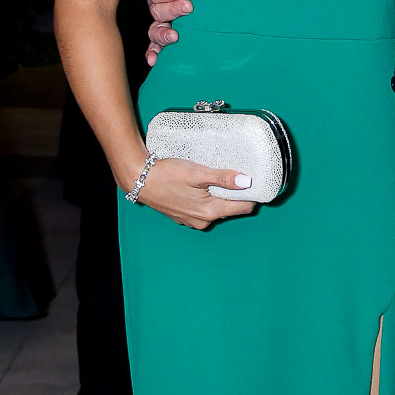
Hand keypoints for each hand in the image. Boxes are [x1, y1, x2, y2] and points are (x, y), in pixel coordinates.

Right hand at [133, 157, 255, 228]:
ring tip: (217, 177)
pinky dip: (207, 198)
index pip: (244, 208)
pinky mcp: (184, 216)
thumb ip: (223, 178)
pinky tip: (201, 185)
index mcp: (210, 211)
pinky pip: (203, 209)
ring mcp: (192, 220)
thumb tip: (246, 181)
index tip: (256, 181)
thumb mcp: (198, 173)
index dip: (253, 195)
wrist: (139, 179)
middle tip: (236, 173)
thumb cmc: (167, 174)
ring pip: (217, 209)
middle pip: (231, 208)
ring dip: (220, 195)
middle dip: (237, 194)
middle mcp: (202, 220)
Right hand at [144, 0, 190, 66]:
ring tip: (175, 37)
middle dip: (172, 10)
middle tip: (189, 7)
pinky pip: (158, 43)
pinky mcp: (172, 29)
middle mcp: (158, 2)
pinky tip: (154, 60)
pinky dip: (155, 51)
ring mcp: (165, 18)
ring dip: (163, 34)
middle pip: (156, 10)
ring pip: (156, 29)